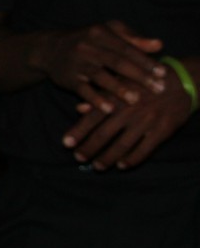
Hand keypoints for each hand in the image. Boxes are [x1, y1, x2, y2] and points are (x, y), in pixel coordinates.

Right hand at [31, 20, 163, 110]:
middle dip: (138, 76)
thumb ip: (132, 39)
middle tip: (157, 88)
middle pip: (116, 62)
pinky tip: (110, 108)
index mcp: (99, 33)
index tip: (163, 73)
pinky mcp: (67, 78)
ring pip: (100, 76)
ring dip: (118, 88)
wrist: (49, 49)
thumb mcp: (106, 32)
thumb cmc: (87, 40)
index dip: (145, 61)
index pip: (126, 48)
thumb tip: (159, 45)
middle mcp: (87, 46)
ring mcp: (76, 62)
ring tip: (135, 100)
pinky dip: (96, 99)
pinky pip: (83, 90)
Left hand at [62, 56, 194, 168]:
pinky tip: (122, 166)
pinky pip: (145, 150)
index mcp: (116, 98)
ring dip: (108, 158)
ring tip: (97, 166)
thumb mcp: (120, 82)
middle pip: (103, 135)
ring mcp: (146, 122)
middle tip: (78, 158)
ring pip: (122, 146)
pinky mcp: (162, 131)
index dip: (78, 132)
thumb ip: (99, 96)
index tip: (66, 144)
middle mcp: (128, 111)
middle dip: (89, 149)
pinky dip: (132, 160)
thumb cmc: (144, 81)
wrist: (181, 81)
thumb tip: (78, 108)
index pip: (91, 118)